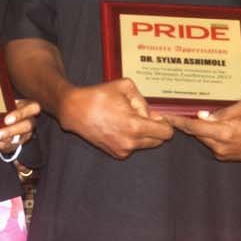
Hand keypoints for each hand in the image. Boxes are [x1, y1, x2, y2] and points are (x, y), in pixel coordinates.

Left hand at [0, 98, 41, 151]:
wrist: (12, 119)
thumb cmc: (9, 106)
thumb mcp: (10, 101)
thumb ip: (3, 100)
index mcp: (30, 107)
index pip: (33, 108)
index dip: (20, 115)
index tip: (7, 120)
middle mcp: (29, 122)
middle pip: (23, 128)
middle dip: (6, 133)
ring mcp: (23, 136)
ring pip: (11, 141)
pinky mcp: (14, 145)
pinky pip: (1, 147)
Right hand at [55, 79, 172, 159]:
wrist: (75, 110)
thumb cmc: (99, 96)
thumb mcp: (126, 87)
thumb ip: (144, 101)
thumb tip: (152, 115)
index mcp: (135, 126)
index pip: (166, 133)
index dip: (164, 123)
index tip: (157, 117)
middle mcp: (130, 142)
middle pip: (158, 141)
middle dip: (154, 129)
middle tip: (140, 116)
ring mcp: (122, 150)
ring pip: (146, 144)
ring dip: (142, 134)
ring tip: (126, 120)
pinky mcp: (116, 153)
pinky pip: (133, 146)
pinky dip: (131, 138)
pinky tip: (118, 126)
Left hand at [168, 98, 240, 162]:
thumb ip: (224, 111)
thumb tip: (202, 115)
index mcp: (226, 133)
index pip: (195, 127)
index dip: (178, 122)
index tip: (164, 117)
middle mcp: (222, 147)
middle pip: (196, 133)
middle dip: (184, 124)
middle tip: (170, 113)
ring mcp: (224, 154)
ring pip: (203, 138)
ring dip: (197, 128)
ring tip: (189, 116)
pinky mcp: (227, 157)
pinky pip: (212, 142)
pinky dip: (208, 134)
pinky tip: (210, 124)